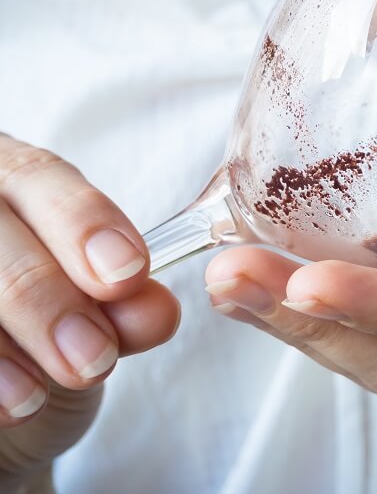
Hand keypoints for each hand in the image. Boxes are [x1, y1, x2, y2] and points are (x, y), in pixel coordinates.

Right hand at [0, 135, 178, 488]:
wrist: (1, 384)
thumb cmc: (51, 326)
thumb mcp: (97, 313)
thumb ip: (125, 306)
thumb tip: (155, 310)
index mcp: (12, 181)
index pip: (38, 175)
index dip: (83, 220)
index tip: (129, 271)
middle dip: (47, 297)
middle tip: (95, 357)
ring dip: (5, 344)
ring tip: (39, 397)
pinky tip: (7, 407)